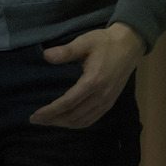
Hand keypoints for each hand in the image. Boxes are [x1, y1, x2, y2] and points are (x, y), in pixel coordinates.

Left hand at [29, 23, 146, 127]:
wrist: (130, 45)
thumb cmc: (105, 42)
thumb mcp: (85, 42)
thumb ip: (66, 51)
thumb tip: (46, 56)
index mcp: (93, 81)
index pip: (68, 102)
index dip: (50, 111)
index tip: (35, 116)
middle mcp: (101, 95)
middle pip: (73, 116)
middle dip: (53, 120)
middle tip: (36, 120)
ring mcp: (107, 101)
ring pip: (82, 121)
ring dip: (63, 124)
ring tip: (48, 121)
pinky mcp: (110, 103)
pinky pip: (91, 119)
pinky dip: (76, 124)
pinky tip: (66, 121)